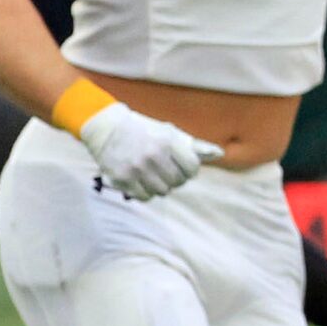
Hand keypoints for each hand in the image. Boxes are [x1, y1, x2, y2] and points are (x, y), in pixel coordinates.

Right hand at [78, 100, 221, 200]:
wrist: (106, 128)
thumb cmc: (144, 131)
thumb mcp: (169, 133)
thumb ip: (194, 146)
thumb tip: (220, 154)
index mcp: (167, 142)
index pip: (192, 168)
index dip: (189, 169)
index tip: (182, 164)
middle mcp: (153, 155)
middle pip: (178, 182)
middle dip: (175, 177)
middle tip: (164, 169)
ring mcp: (136, 168)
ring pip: (162, 191)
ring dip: (160, 185)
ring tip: (152, 173)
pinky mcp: (122, 179)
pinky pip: (145, 197)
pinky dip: (145, 191)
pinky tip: (141, 180)